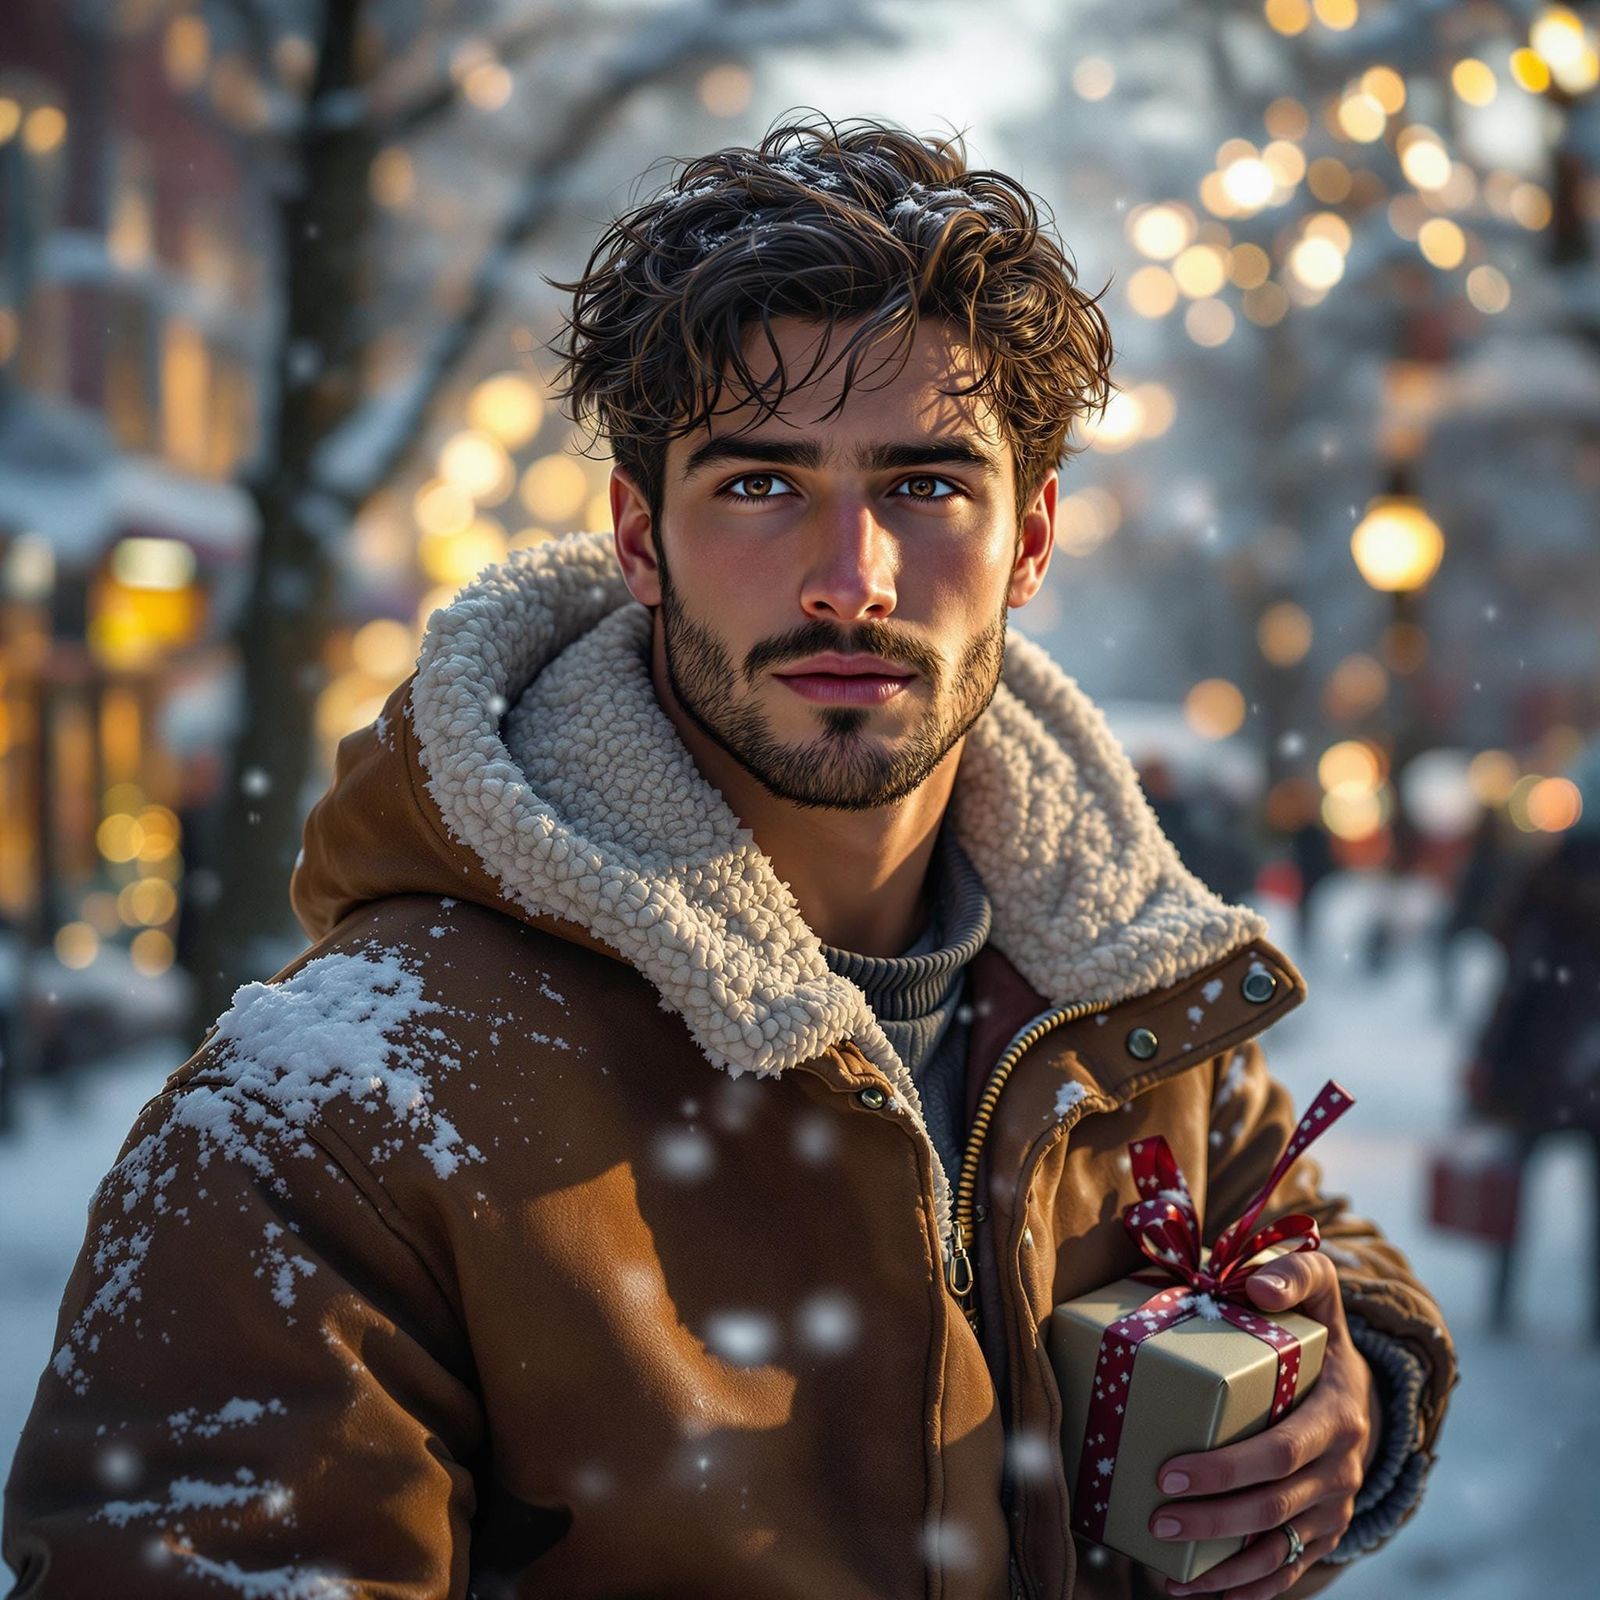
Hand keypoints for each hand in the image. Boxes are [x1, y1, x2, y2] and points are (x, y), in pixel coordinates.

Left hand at [1148, 1252, 1376, 1598]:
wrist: (1361, 1384)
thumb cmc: (1318, 1332)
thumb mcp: (1319, 1293)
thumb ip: (1297, 1276)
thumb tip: (1258, 1287)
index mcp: (1337, 1415)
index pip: (1280, 1452)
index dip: (1226, 1468)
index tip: (1168, 1471)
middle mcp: (1342, 1469)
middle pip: (1274, 1507)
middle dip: (1213, 1519)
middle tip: (1156, 1517)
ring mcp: (1336, 1507)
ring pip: (1282, 1552)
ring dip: (1226, 1570)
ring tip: (1169, 1575)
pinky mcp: (1326, 1531)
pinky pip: (1291, 1570)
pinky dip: (1252, 1591)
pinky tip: (1206, 1596)